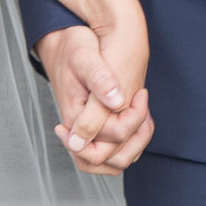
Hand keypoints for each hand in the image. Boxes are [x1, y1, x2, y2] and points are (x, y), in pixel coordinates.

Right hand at [35, 25, 154, 175]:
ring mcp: (88, 131)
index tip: (138, 94)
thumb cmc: (72, 47)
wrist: (62, 44)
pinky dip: (132, 139)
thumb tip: (116, 102)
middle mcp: (80, 131)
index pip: (108, 142)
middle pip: (111, 161)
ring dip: (136, 142)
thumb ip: (100, 80)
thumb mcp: (85, 57)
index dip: (131, 123)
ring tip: (143, 112)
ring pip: (115, 160)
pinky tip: (138, 113)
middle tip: (141, 104)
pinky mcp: (95, 126)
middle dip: (136, 138)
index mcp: (75, 117)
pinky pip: (116, 149)